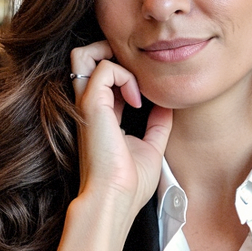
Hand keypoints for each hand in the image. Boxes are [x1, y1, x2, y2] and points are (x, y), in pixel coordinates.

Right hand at [70, 41, 172, 225]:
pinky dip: (126, 76)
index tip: (148, 91)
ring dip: (111, 55)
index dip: (125, 73)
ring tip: (133, 79)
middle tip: (136, 71)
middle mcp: (89, 106)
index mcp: (100, 115)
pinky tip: (137, 100)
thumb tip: (168, 105)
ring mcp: (86, 104)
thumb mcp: (151, 147)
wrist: (116, 199)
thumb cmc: (129, 184)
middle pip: (83, 58)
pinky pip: (105, 68)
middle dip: (109, 51)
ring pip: (83, 54)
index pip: (103, 78)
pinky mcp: (90, 105)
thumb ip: (157, 125)